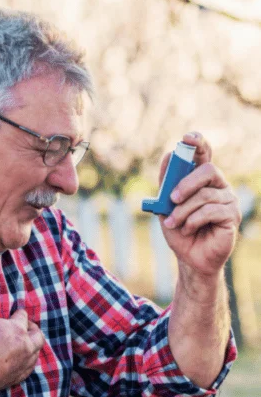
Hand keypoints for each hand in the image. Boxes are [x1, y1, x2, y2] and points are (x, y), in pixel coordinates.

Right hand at [0, 309, 43, 396]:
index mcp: (16, 329)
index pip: (23, 316)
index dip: (17, 314)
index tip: (15, 315)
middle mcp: (25, 346)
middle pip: (38, 335)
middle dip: (33, 330)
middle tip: (24, 329)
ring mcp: (23, 364)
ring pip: (36, 354)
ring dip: (31, 348)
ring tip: (21, 346)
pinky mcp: (17, 378)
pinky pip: (28, 368)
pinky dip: (26, 363)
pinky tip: (18, 362)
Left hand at [159, 132, 241, 275]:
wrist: (189, 258)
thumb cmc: (180, 230)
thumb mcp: (166, 206)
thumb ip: (166, 183)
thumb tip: (169, 155)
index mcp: (203, 180)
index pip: (205, 154)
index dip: (198, 143)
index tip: (187, 138)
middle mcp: (219, 186)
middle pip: (208, 170)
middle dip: (186, 183)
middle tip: (172, 198)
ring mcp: (228, 200)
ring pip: (205, 195)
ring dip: (183, 211)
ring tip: (173, 223)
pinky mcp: (232, 216)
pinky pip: (211, 211)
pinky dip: (193, 220)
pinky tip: (187, 229)